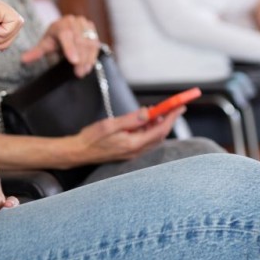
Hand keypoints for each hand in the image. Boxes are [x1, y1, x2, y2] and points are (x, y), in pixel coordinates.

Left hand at [21, 15, 101, 77]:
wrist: (66, 30)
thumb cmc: (54, 40)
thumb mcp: (45, 45)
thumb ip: (36, 52)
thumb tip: (23, 59)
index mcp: (60, 24)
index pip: (66, 35)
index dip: (70, 48)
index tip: (73, 61)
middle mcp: (74, 21)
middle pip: (79, 40)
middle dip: (80, 58)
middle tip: (78, 72)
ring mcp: (85, 24)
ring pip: (89, 43)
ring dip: (87, 59)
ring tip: (83, 72)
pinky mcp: (93, 30)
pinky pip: (96, 44)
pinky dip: (93, 56)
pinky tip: (88, 67)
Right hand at [65, 107, 181, 164]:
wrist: (79, 152)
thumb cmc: (91, 138)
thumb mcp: (110, 124)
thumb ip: (131, 119)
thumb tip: (148, 113)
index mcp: (133, 144)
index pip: (160, 130)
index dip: (172, 117)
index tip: (180, 107)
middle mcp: (136, 151)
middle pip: (160, 135)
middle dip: (168, 120)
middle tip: (172, 107)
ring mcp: (133, 153)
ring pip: (153, 138)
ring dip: (158, 125)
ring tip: (156, 112)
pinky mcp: (129, 152)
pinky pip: (145, 140)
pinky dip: (149, 130)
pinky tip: (144, 122)